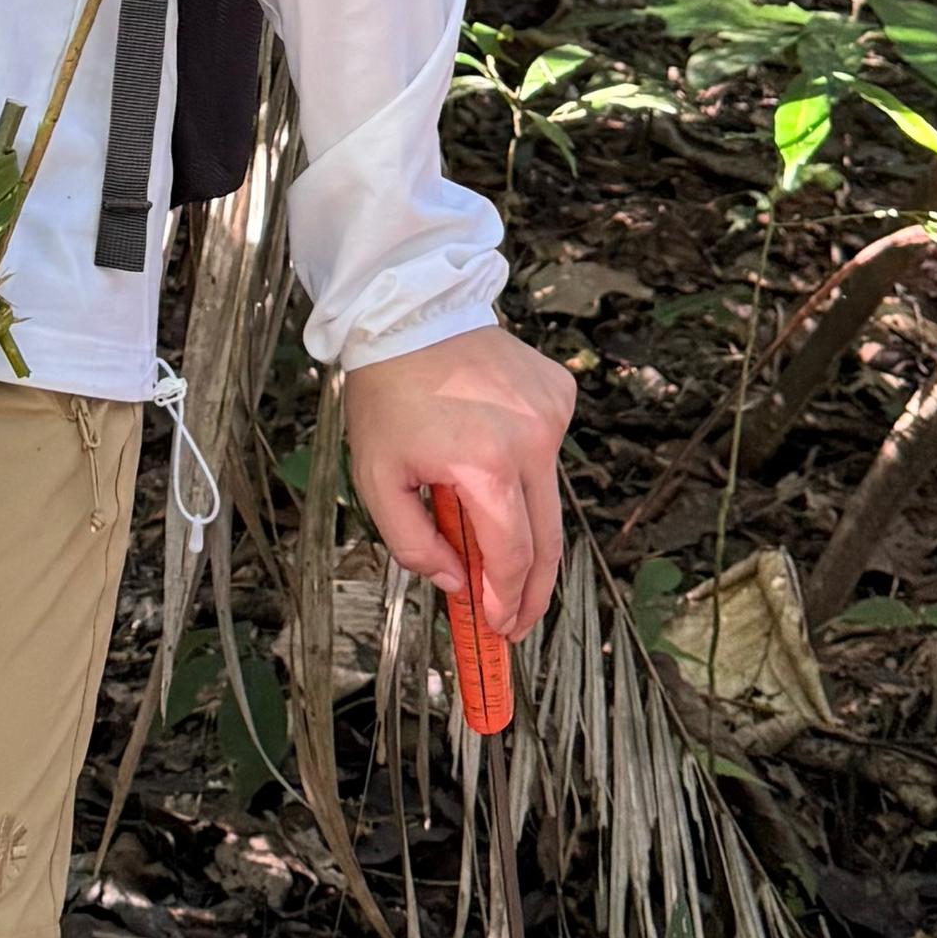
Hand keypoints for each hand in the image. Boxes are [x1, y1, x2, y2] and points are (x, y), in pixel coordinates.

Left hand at [344, 325, 576, 642]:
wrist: (408, 311)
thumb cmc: (387, 395)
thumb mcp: (377, 478)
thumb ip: (414, 544)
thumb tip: (458, 581)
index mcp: (486, 466)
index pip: (514, 557)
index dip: (509, 600)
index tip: (500, 626)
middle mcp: (533, 442)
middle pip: (548, 539)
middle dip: (535, 589)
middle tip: (520, 618)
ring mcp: (552, 414)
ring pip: (549, 496)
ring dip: (525, 524)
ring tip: (493, 539)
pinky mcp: (559, 393)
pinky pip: (547, 451)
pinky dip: (525, 468)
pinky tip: (490, 452)